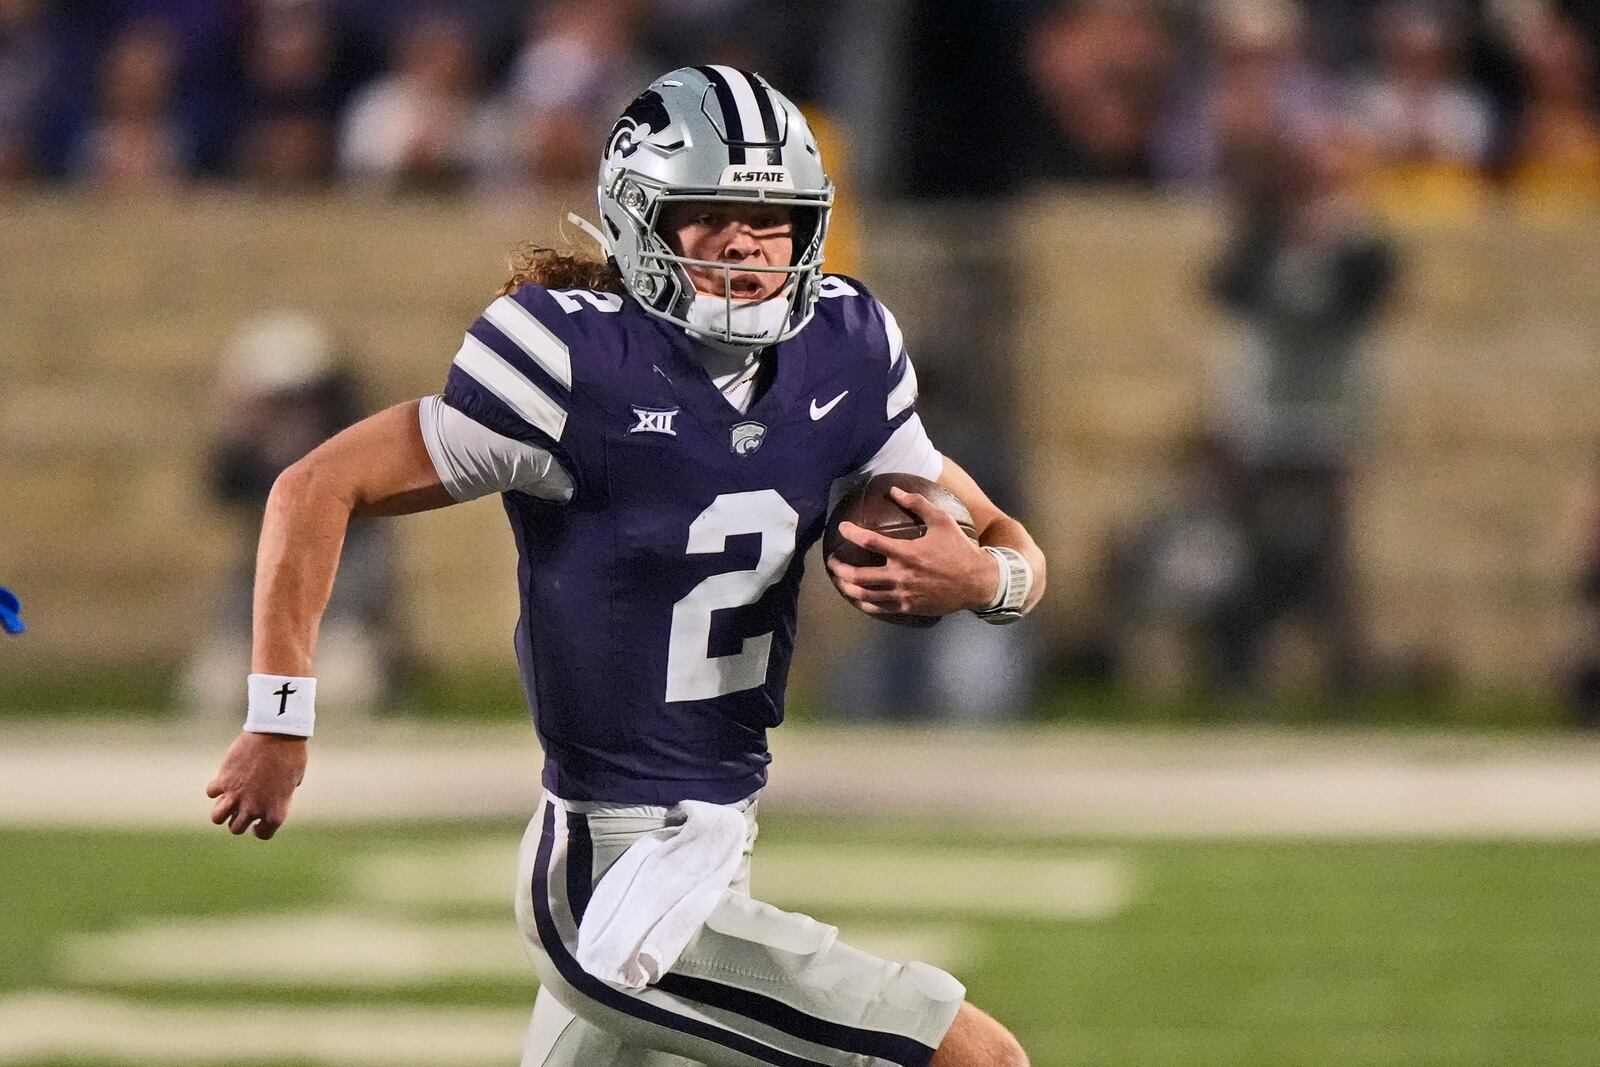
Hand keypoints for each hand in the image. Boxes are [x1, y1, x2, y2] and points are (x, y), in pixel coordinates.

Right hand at [205, 732, 307, 839]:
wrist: (278, 734)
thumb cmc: (291, 754)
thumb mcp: (293, 779)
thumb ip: (282, 794)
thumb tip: (272, 795)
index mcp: (275, 812)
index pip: (263, 834)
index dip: (259, 830)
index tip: (256, 826)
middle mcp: (254, 809)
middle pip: (235, 828)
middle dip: (237, 819)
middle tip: (240, 808)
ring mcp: (236, 796)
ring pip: (217, 817)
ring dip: (221, 810)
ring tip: (227, 800)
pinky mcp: (224, 781)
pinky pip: (211, 792)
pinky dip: (216, 787)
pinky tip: (224, 779)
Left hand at [826, 487, 997, 618]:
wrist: (977, 582)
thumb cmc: (959, 549)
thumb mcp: (942, 520)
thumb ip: (917, 504)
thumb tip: (895, 490)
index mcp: (907, 553)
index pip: (870, 542)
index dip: (852, 534)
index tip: (842, 528)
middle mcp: (901, 575)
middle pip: (859, 575)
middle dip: (839, 568)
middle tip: (831, 562)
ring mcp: (903, 595)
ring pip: (865, 595)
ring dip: (847, 587)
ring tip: (838, 580)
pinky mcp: (908, 607)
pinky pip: (879, 608)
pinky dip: (864, 603)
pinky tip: (857, 597)